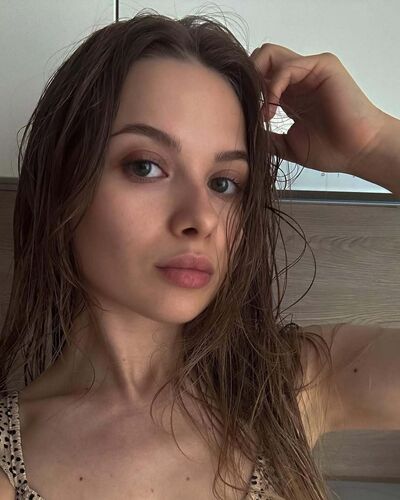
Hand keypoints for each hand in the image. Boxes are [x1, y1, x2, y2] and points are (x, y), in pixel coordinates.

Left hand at [250, 43, 386, 174]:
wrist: (357, 152)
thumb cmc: (331, 150)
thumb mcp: (286, 145)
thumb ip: (265, 137)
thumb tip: (242, 135)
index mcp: (289, 94)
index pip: (258, 77)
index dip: (246, 92)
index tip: (242, 116)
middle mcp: (298, 79)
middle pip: (260, 59)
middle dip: (248, 79)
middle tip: (248, 106)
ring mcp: (310, 70)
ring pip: (269, 55)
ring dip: (258, 81)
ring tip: (263, 112)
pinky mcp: (322, 65)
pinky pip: (286, 66)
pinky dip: (273, 87)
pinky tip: (273, 109)